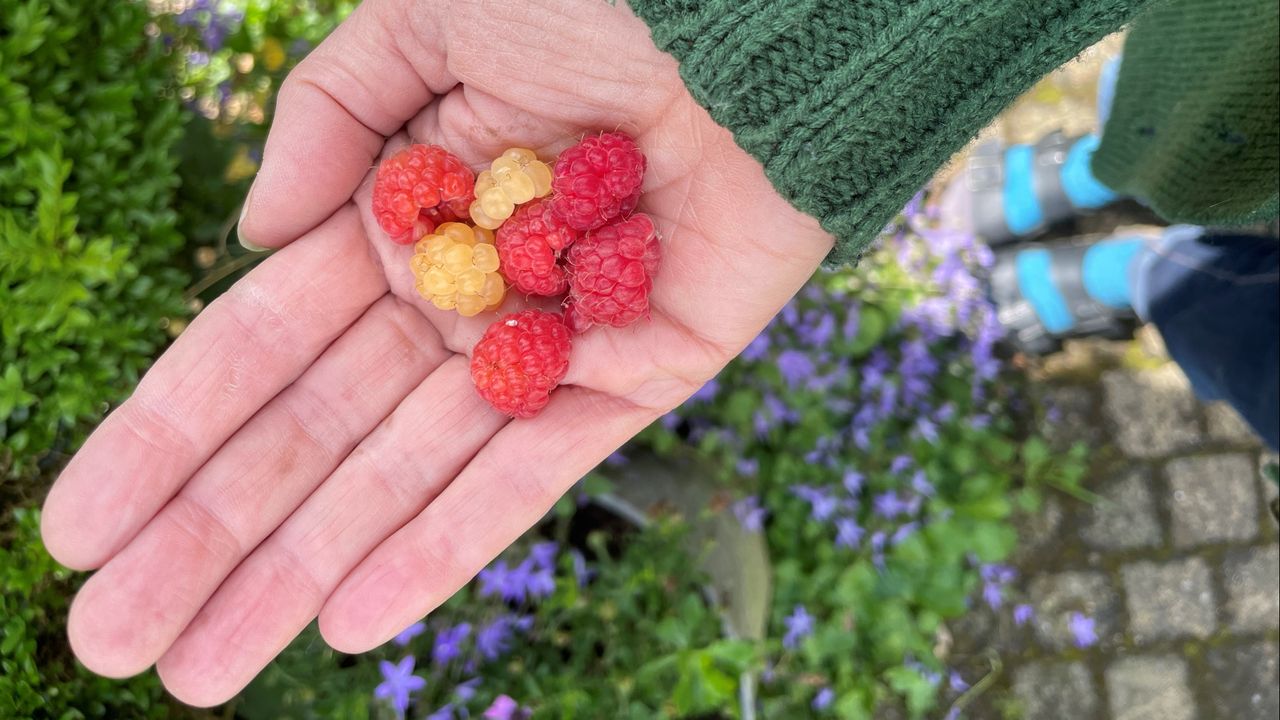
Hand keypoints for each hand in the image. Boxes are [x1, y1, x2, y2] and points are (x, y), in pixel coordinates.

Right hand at [41, 0, 831, 705]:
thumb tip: (253, 241)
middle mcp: (458, 298)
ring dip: (299, 571)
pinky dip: (440, 546)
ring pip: (399, 478)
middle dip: (209, 538)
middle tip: (110, 643)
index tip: (78, 525)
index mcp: (398, 220)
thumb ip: (329, 122)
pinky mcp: (633, 381)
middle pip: (313, 437)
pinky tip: (346, 621)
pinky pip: (527, 478)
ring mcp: (541, 349)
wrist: (753, 20)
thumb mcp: (425, 16)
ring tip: (196, 670)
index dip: (167, 437)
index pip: (259, 348)